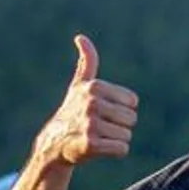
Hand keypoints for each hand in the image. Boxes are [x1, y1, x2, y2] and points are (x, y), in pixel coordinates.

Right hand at [33, 36, 139, 165]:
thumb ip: (87, 62)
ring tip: (98, 136)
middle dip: (120, 126)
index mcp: (95, 87)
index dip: (121, 109)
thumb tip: (81, 38)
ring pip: (127, 135)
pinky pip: (122, 149)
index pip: (133, 102)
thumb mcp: (79, 85)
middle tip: (100, 126)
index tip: (103, 111)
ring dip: (116, 139)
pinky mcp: (91, 144)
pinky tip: (98, 148)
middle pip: (132, 119)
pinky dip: (114, 152)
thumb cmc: (73, 112)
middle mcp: (92, 103)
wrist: (55, 142)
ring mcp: (91, 124)